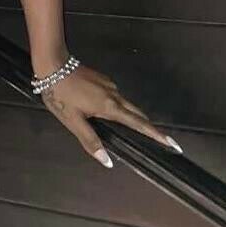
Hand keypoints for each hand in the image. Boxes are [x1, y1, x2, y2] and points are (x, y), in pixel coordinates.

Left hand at [36, 62, 180, 168]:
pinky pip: (115, 97)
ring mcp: (110, 85)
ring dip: (129, 116)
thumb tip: (107, 161)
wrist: (53, 66)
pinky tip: (104, 112)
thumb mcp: (73, 121)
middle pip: (137, 113)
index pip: (139, 124)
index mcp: (110, 107)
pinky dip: (116, 107)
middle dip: (148, 127)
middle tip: (159, 140)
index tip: (172, 143)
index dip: (156, 135)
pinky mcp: (103, 80)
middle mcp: (115, 95)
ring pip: (125, 105)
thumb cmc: (60, 95)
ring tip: (130, 130)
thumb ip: (90, 141)